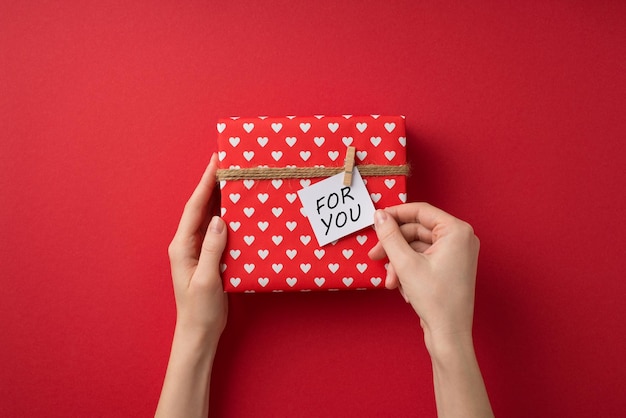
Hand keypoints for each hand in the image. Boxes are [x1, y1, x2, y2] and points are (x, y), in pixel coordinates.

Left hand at [157, 154, 227, 417]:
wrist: (198, 331)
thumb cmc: (199, 309)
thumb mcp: (207, 280)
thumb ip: (212, 249)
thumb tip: (220, 220)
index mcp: (182, 245)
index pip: (194, 207)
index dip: (205, 183)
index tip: (216, 161)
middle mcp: (188, 243)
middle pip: (201, 206)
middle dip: (212, 183)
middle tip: (227, 162)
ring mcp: (198, 249)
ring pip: (210, 215)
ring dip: (220, 197)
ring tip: (234, 177)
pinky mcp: (209, 256)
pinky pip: (218, 230)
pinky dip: (227, 215)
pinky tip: (238, 208)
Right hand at [368, 203, 479, 349]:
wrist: (449, 334)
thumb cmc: (435, 299)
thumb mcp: (405, 264)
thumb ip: (390, 236)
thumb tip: (379, 215)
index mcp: (457, 231)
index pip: (421, 211)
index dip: (395, 214)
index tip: (376, 220)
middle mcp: (461, 239)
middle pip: (417, 231)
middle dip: (394, 246)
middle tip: (375, 255)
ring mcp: (457, 254)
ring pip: (417, 247)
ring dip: (399, 262)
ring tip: (390, 281)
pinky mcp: (450, 268)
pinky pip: (424, 259)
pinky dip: (409, 270)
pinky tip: (402, 287)